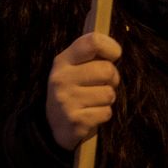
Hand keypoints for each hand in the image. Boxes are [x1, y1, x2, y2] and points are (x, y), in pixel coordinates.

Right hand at [45, 31, 122, 150]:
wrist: (53, 125)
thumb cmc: (72, 90)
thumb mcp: (73, 68)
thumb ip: (90, 56)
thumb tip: (114, 51)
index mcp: (62, 61)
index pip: (92, 42)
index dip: (110, 47)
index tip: (113, 56)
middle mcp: (62, 78)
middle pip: (107, 69)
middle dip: (112, 79)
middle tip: (102, 84)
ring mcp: (67, 100)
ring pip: (109, 93)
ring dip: (107, 99)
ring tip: (94, 100)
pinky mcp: (76, 120)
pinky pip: (106, 112)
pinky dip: (103, 114)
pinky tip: (91, 114)